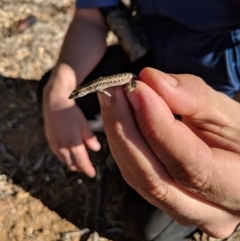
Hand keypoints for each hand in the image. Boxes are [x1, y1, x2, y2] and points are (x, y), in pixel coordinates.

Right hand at [42, 65, 99, 176]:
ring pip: (64, 160)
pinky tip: (68, 155)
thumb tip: (97, 150)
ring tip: (78, 164)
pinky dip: (64, 158)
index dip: (88, 169)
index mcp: (73, 143)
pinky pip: (58, 154)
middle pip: (72, 163)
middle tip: (87, 169)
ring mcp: (54, 144)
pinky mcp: (50, 140)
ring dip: (72, 164)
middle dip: (80, 168)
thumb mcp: (84, 124)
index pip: (82, 162)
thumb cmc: (72, 112)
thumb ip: (90, 138)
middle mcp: (62, 147)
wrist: (54, 102)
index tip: (93, 174)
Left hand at [97, 67, 239, 237]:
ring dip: (119, 136)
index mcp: (235, 190)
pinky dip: (123, 144)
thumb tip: (151, 80)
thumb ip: (193, 97)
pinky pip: (134, 175)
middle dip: (126, 131)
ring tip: (112, 100)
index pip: (188, 164)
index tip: (137, 89)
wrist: (237, 157)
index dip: (157, 125)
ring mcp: (179, 209)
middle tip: (114, 92)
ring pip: (137, 179)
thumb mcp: (227, 114)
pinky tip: (118, 119)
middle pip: (154, 180)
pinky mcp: (161, 199)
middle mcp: (205, 212)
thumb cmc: (238, 136)